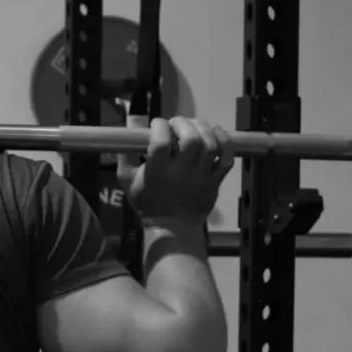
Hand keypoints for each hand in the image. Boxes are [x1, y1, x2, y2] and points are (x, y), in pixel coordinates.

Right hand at [120, 116, 234, 223]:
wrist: (172, 227)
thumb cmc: (148, 202)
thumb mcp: (128, 179)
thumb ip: (125, 153)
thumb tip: (128, 127)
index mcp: (159, 171)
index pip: (162, 140)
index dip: (159, 126)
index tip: (157, 125)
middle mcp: (182, 172)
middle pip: (191, 138)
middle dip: (183, 124)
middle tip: (175, 125)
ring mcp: (202, 176)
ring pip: (210, 144)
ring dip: (202, 128)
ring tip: (193, 127)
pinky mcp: (215, 181)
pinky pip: (227, 157)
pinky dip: (224, 141)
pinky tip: (215, 133)